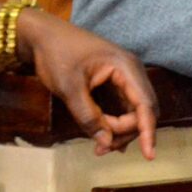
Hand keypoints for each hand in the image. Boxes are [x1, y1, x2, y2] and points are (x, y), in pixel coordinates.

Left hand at [17, 10, 158, 159]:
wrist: (42, 35)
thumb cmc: (57, 55)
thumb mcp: (70, 89)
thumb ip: (89, 117)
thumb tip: (106, 142)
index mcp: (126, 67)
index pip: (145, 104)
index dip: (147, 131)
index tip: (148, 155)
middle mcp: (131, 71)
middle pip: (142, 110)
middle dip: (128, 132)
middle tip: (101, 149)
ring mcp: (124, 75)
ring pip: (133, 110)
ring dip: (121, 129)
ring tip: (99, 146)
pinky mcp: (115, 80)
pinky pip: (123, 105)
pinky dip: (116, 121)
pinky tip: (105, 135)